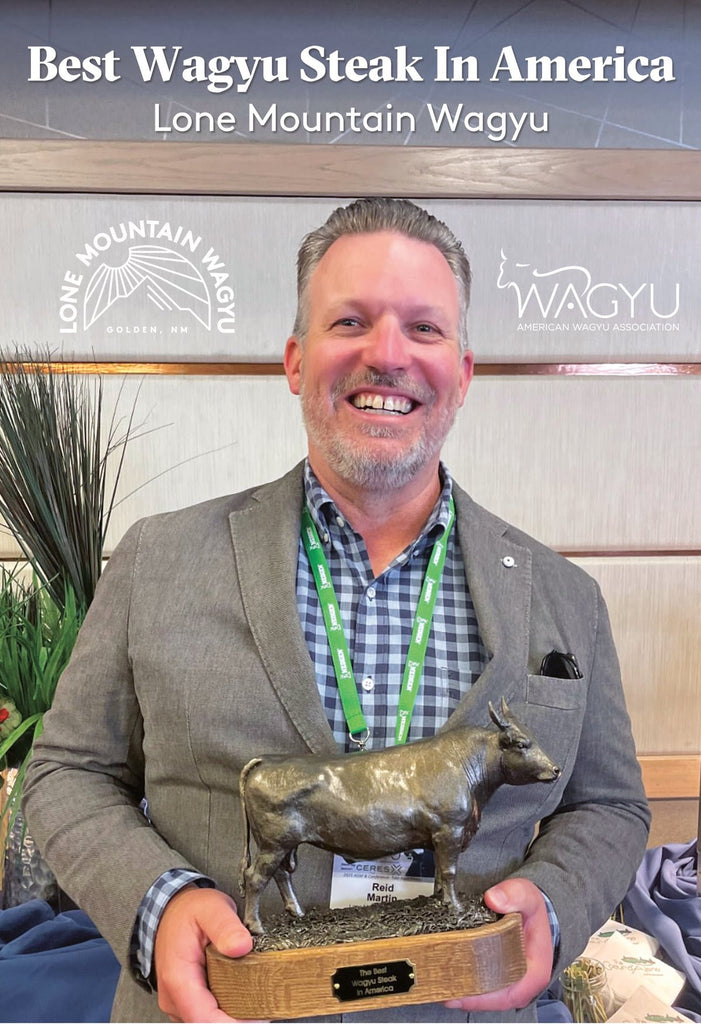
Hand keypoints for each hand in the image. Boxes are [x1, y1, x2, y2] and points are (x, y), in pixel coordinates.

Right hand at [154, 885, 255, 1022]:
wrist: (172, 911)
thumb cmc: (188, 911)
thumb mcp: (211, 909)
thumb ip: (226, 926)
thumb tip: (242, 946)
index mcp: (178, 978)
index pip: (204, 1019)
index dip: (234, 1023)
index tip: (259, 1016)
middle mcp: (174, 998)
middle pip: (209, 1023)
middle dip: (239, 1019)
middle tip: (265, 1003)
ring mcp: (179, 1003)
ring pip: (209, 1021)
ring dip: (233, 1015)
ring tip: (256, 996)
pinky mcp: (187, 1002)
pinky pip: (208, 1015)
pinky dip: (227, 1010)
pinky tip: (242, 995)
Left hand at [444, 878, 553, 1012]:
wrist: (529, 908)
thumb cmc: (531, 909)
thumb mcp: (528, 895)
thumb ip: (514, 894)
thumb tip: (493, 899)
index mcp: (534, 973)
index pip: (507, 995)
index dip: (481, 998)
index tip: (458, 994)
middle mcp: (520, 983)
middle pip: (490, 998)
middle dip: (464, 994)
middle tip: (440, 984)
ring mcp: (506, 981)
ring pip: (482, 994)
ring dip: (460, 989)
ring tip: (437, 981)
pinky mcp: (494, 975)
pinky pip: (478, 984)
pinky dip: (462, 981)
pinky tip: (444, 975)